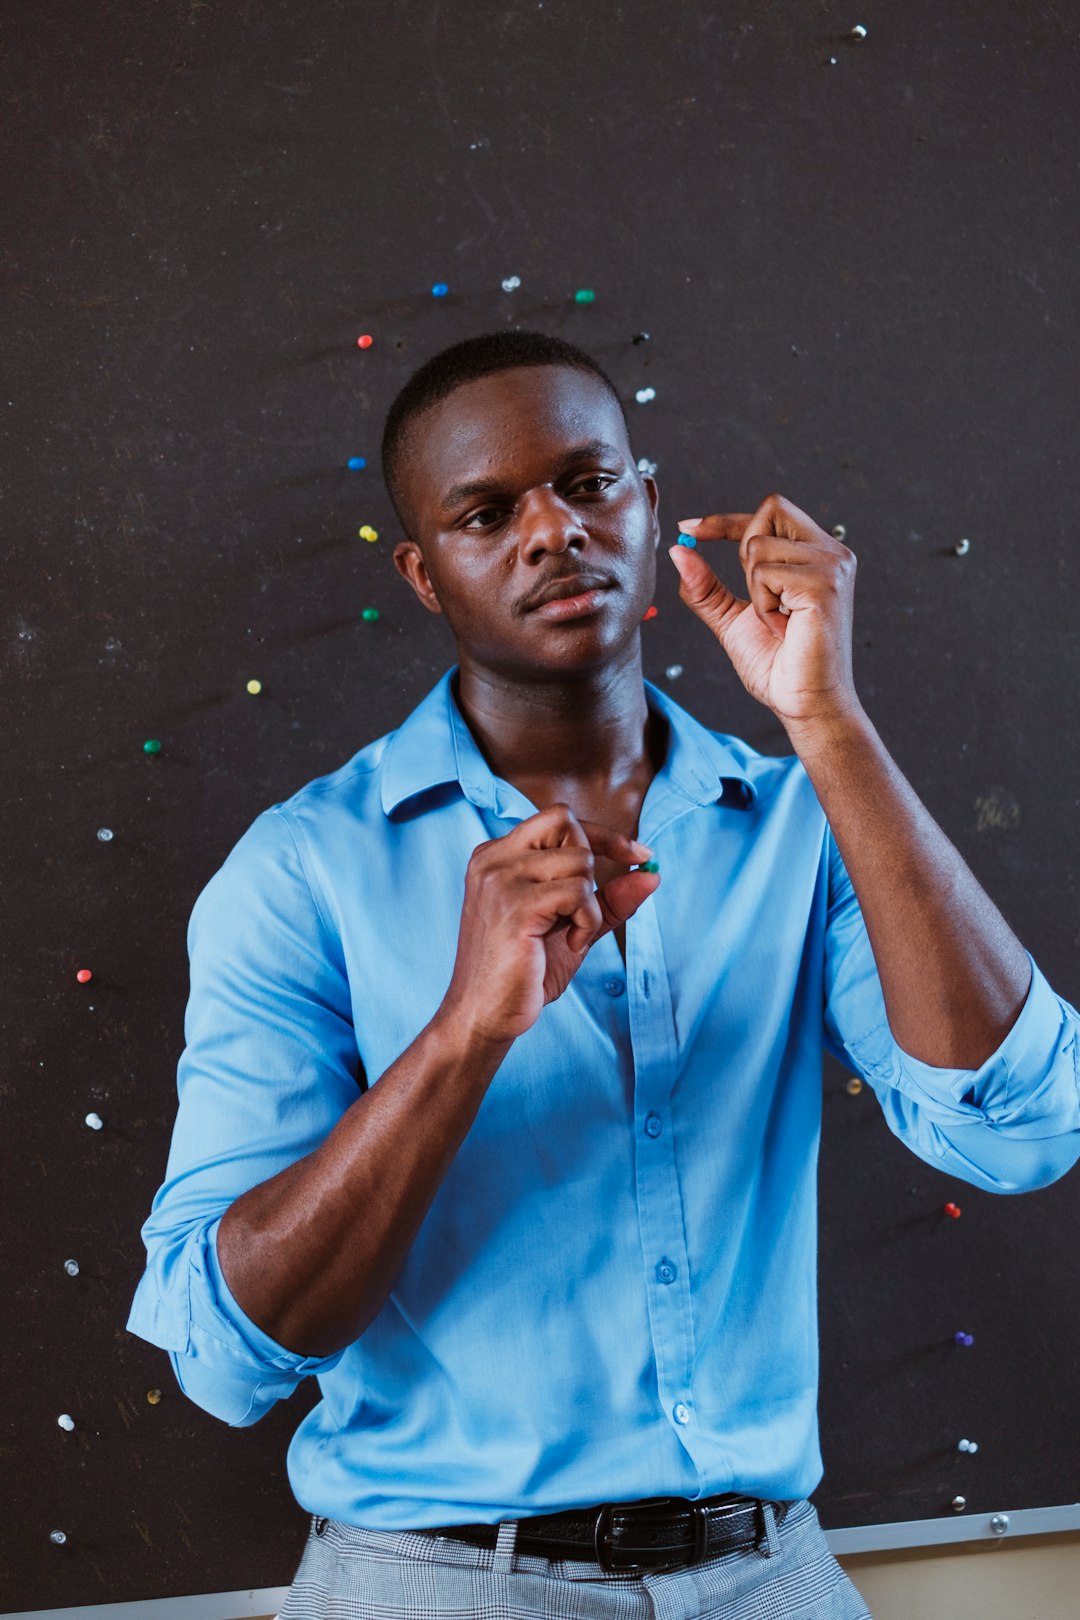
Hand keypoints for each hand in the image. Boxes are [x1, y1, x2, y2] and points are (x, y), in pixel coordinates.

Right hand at [440, 805, 659, 1045]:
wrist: (484, 1015)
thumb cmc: (523, 972)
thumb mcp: (572, 926)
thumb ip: (607, 898)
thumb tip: (652, 874)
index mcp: (497, 856)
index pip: (557, 818)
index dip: (603, 834)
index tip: (639, 855)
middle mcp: (493, 859)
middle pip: (568, 826)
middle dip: (594, 867)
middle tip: (584, 911)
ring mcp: (501, 879)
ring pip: (579, 861)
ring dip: (590, 903)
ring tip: (571, 934)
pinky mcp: (516, 906)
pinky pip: (578, 893)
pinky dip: (587, 921)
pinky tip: (570, 944)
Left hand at [667, 493, 861, 731]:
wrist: (805, 704)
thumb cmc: (779, 667)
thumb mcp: (732, 619)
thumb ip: (706, 586)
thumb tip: (678, 550)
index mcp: (817, 555)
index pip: (770, 513)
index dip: (726, 519)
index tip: (688, 527)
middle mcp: (831, 553)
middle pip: (769, 510)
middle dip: (745, 549)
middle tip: (761, 598)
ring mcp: (832, 566)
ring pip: (758, 548)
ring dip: (755, 592)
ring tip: (779, 622)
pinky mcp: (825, 585)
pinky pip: (766, 575)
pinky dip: (763, 606)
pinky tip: (784, 628)